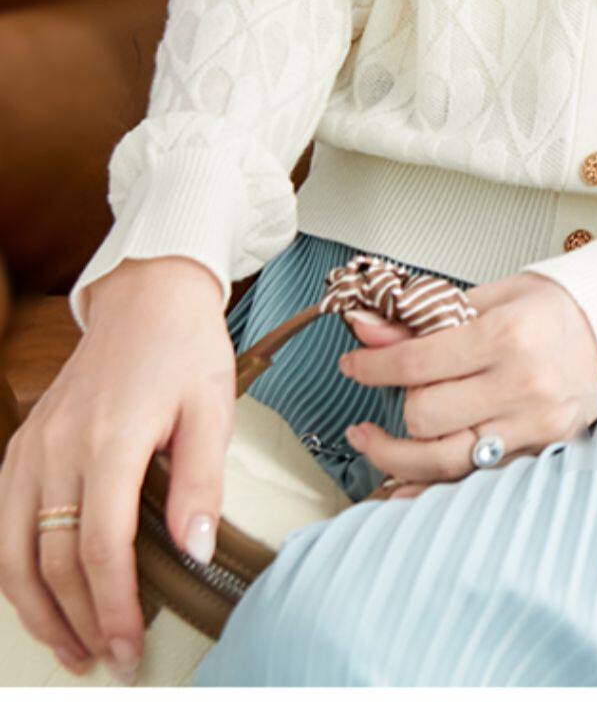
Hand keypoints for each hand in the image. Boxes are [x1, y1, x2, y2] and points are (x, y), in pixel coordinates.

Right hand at [0, 257, 233, 682]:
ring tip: (71, 647)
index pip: (100, 547)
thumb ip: (200, 484)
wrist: (146, 300)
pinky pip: (5, 523)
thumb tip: (194, 550)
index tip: (130, 644)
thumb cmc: (184, 352)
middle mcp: (57, 450)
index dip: (113, 605)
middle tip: (106, 660)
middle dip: (79, 620)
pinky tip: (42, 597)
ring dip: (38, 608)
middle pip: (52, 559)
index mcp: (109, 442)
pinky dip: (18, 570)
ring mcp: (31, 449)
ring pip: (15, 550)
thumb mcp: (212, 411)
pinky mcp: (22, 448)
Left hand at [337, 272, 596, 496]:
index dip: (372, 366)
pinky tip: (401, 487)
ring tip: (371, 440)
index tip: (354, 364)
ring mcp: (533, 425)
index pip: (416, 363)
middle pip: (425, 413)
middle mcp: (522, 386)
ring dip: (395, 453)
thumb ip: (425, 320)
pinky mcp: (540, 450)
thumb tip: (367, 330)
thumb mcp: (491, 298)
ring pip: (442, 458)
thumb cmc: (557, 310)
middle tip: (393, 386)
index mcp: (508, 337)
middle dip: (397, 401)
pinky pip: (472, 479)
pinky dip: (432, 485)